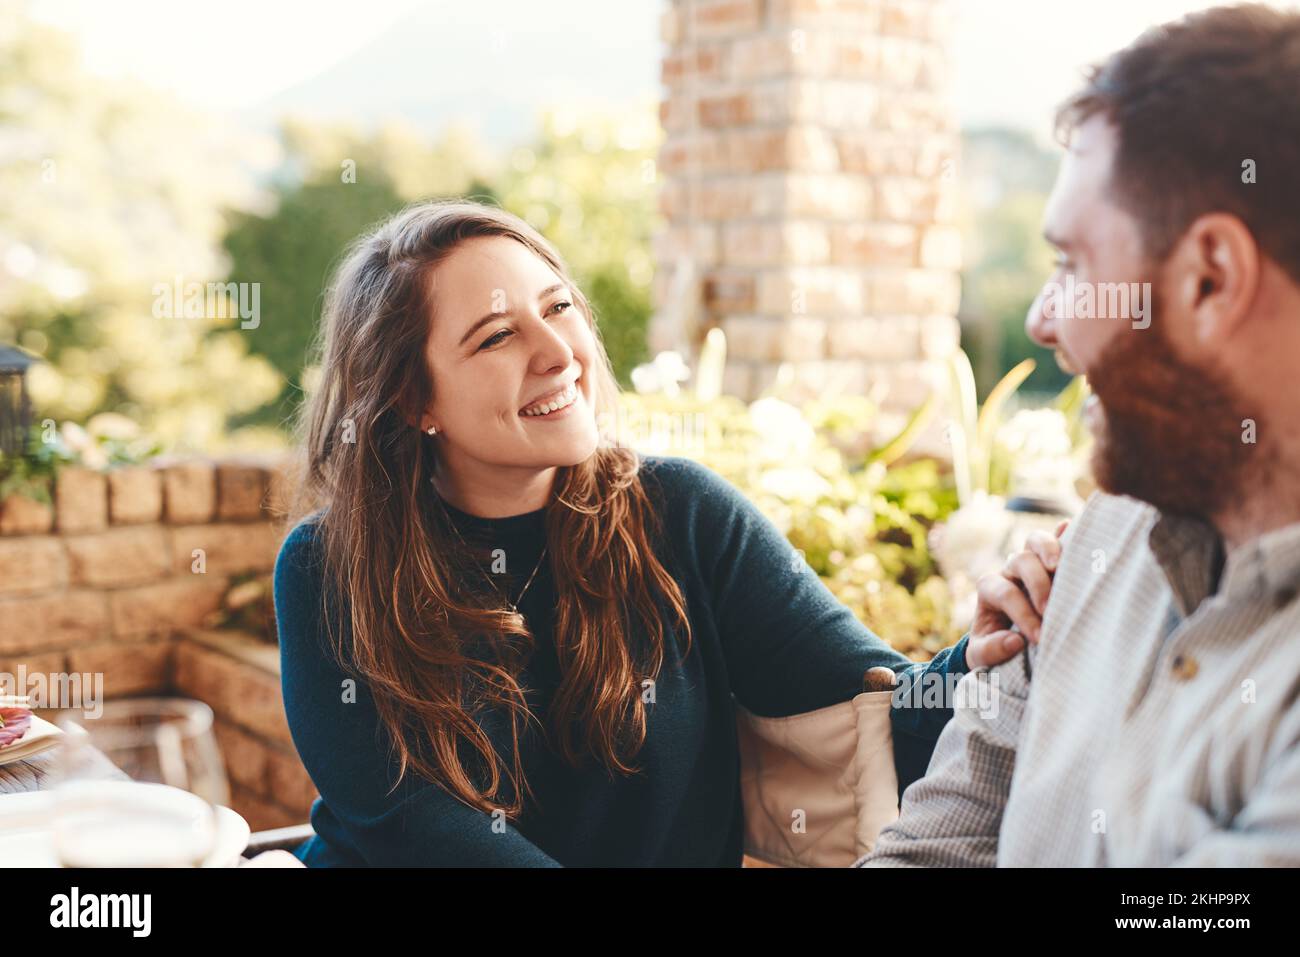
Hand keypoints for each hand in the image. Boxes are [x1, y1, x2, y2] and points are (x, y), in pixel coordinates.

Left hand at [965, 520, 1067, 668]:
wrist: (1000, 637)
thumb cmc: (993, 645)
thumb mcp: (982, 655)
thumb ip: (992, 650)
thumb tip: (1015, 641)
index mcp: (989, 589)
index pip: (1006, 594)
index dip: (1022, 614)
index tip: (1039, 638)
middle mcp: (1009, 571)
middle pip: (1020, 561)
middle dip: (1037, 584)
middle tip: (1049, 610)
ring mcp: (1030, 563)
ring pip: (1035, 542)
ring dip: (1050, 549)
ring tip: (1060, 566)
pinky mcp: (1050, 562)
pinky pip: (1057, 540)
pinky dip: (1065, 533)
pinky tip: (1073, 526)